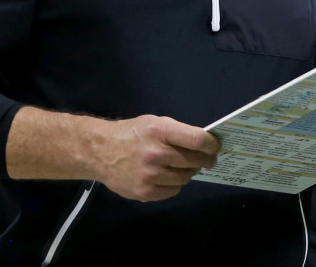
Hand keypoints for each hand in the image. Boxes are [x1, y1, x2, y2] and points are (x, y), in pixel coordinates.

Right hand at [91, 115, 220, 201]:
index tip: (216, 147)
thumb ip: (178, 132)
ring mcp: (150, 175)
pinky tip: (168, 176)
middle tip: (207, 159)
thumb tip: (204, 144)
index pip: (198, 140)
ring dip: (189, 172)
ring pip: (186, 177)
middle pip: (195, 161)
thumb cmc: (132, 133)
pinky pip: (173, 190)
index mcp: (161, 131)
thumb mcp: (155, 123)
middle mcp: (156, 154)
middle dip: (205, 160)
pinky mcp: (144, 192)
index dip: (212, 145)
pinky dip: (175, 184)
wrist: (99, 151)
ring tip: (184, 167)